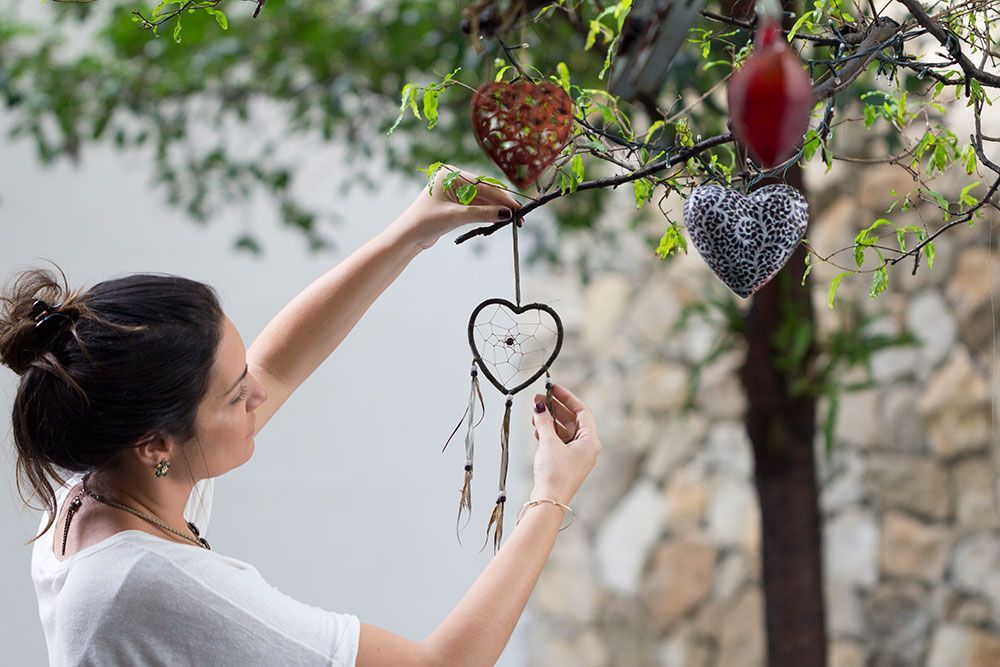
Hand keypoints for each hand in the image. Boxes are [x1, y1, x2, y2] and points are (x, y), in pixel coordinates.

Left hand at [394, 164, 522, 249]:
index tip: (517, 208)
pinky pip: (476, 206)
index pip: (483, 185)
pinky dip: (487, 213)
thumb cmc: (426, 222)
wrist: (408, 236)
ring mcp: (455, 191)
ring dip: (497, 209)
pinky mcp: (455, 203)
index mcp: (451, 174)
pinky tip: (500, 219)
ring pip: (482, 199)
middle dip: (502, 204)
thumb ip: (482, 213)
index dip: (502, 198)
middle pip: (485, 191)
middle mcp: (454, 179)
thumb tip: (506, 214)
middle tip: (520, 216)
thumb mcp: (456, 216)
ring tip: (513, 220)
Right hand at [528, 383, 601, 504]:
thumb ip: (544, 421)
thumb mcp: (549, 443)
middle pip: (572, 420)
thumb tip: (539, 406)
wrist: (549, 501)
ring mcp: (575, 456)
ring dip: (549, 420)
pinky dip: (548, 433)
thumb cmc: (554, 473)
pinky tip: (536, 428)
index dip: (567, 398)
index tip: (553, 388)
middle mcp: (586, 448)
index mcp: (590, 441)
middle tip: (538, 398)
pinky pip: (558, 441)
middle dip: (555, 408)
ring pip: (563, 431)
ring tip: (534, 412)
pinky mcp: (564, 463)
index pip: (582, 411)